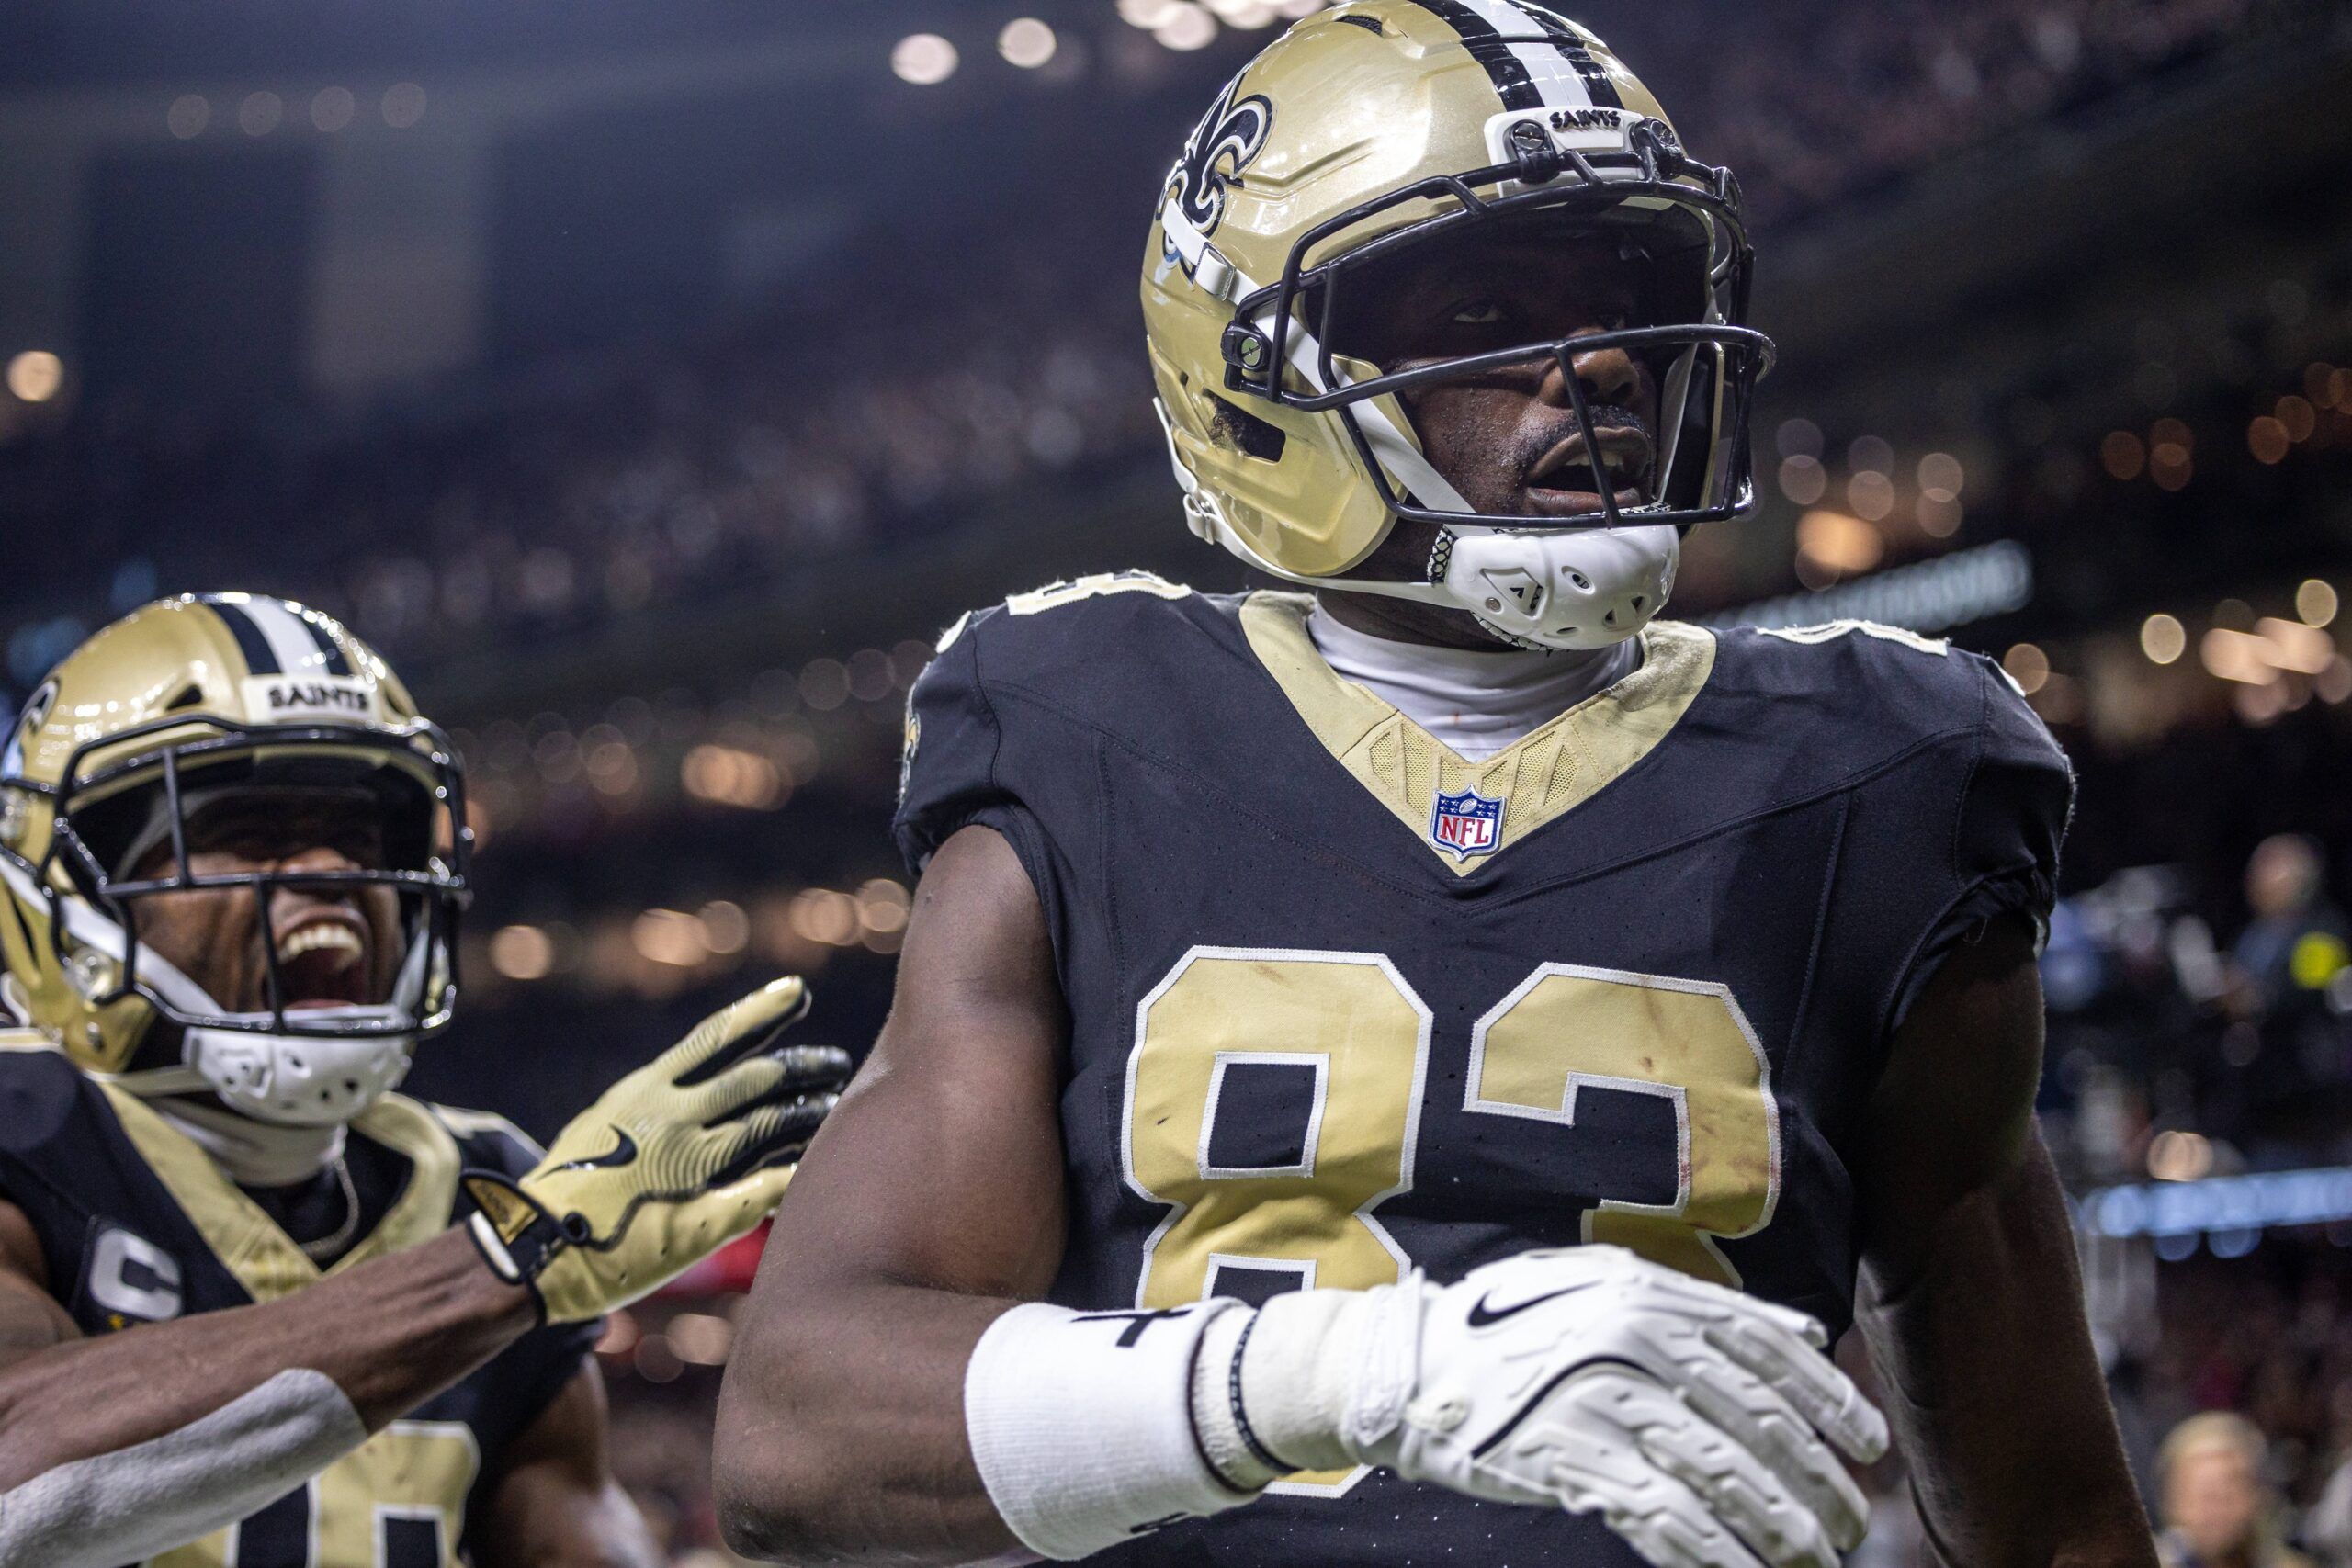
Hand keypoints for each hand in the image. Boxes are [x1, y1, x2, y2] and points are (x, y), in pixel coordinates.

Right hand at [463, 976, 849, 1322]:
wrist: (534, 1251)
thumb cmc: (564, 1189)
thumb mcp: (602, 1125)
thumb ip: (649, 1105)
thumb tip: (687, 1089)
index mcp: (645, 1092)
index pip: (715, 1037)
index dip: (761, 1012)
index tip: (797, 991)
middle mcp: (674, 1121)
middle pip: (757, 1081)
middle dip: (802, 1067)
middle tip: (833, 1062)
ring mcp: (692, 1168)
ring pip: (769, 1127)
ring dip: (808, 1114)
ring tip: (834, 1107)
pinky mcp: (704, 1216)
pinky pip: (767, 1188)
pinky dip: (797, 1173)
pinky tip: (820, 1166)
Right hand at [1359, 1248, 1885, 1566]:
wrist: (1410, 1367)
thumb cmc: (1512, 1327)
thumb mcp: (1604, 1286)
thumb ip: (1701, 1306)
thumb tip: (1807, 1334)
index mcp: (1650, 1295)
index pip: (1768, 1349)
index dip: (1831, 1400)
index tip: (1870, 1446)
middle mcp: (1635, 1340)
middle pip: (1759, 1421)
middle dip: (1818, 1480)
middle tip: (1849, 1521)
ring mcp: (1604, 1401)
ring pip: (1726, 1476)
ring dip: (1783, 1528)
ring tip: (1815, 1559)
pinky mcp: (1574, 1459)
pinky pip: (1668, 1519)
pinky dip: (1716, 1556)